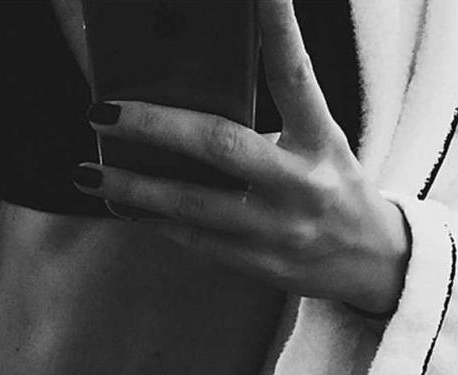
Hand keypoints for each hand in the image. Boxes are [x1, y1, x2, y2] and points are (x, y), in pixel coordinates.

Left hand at [72, 0, 409, 316]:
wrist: (368, 262)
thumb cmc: (333, 188)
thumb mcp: (319, 144)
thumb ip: (273, 120)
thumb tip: (193, 98)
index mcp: (320, 141)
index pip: (295, 78)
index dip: (278, 30)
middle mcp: (299, 183)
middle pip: (220, 145)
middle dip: (154, 126)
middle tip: (101, 112)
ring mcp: (275, 228)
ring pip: (191, 204)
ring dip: (133, 187)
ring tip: (89, 172)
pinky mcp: (256, 263)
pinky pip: (192, 239)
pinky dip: (153, 220)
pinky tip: (122, 205)